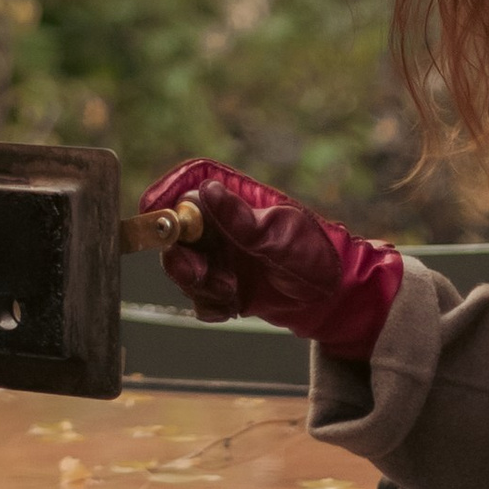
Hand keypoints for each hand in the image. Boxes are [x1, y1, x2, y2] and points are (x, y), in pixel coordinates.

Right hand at [137, 159, 403, 361]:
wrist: (334, 299)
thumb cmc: (314, 256)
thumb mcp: (281, 236)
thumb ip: (242, 220)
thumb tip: (208, 192)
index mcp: (233, 195)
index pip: (188, 182)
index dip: (164, 194)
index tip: (154, 213)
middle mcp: (220, 222)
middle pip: (175, 230)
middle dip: (180, 257)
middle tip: (198, 273)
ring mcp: (219, 253)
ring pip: (182, 265)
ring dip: (198, 284)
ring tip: (230, 292)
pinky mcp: (221, 283)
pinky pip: (197, 294)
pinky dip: (209, 305)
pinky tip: (233, 307)